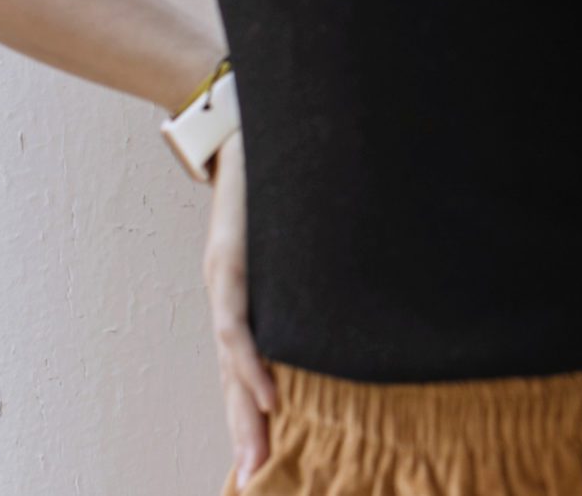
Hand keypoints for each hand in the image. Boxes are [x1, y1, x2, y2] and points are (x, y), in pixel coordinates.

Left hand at [204, 132, 277, 489]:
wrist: (236, 121)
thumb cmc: (273, 171)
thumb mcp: (294, 232)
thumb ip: (310, 264)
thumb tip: (355, 285)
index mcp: (248, 294)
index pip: (250, 365)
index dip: (257, 412)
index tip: (267, 455)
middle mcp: (231, 296)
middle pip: (236, 380)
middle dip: (248, 432)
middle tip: (256, 478)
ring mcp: (226, 281)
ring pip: (233, 364)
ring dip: (246, 414)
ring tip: (258, 458)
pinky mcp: (228, 260)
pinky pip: (240, 324)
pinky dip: (251, 362)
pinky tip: (266, 394)